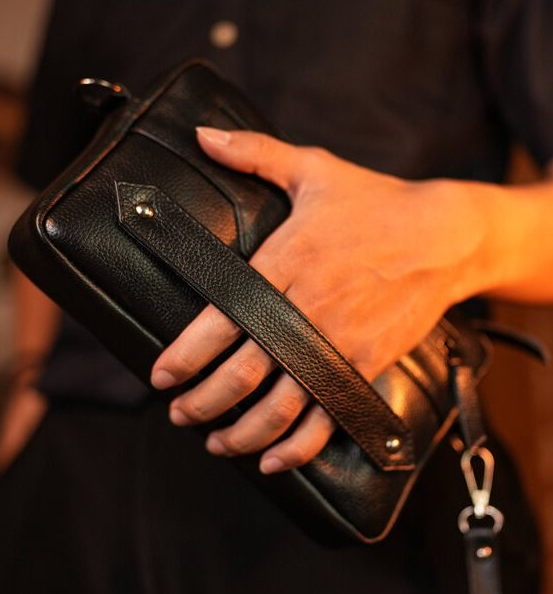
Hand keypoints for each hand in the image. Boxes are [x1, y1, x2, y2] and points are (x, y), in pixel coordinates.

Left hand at [151, 127, 486, 473]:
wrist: (442, 235)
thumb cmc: (374, 202)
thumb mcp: (314, 170)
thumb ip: (254, 153)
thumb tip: (202, 135)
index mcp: (283, 264)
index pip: (220, 320)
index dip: (185, 355)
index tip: (160, 376)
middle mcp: (304, 311)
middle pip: (242, 373)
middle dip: (202, 401)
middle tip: (178, 414)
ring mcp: (337, 343)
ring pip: (281, 406)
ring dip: (242, 432)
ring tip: (215, 443)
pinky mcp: (364, 364)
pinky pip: (326, 416)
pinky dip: (298, 447)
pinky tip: (273, 460)